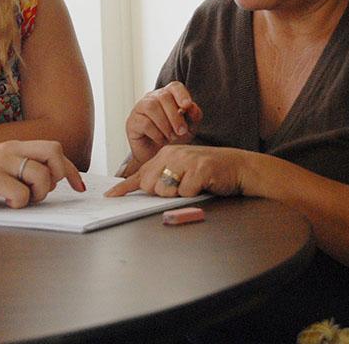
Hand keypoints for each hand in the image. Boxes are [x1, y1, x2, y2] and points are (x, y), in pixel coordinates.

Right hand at [0, 139, 84, 206]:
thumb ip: (19, 168)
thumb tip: (47, 182)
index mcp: (14, 146)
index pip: (54, 149)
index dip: (70, 169)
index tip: (78, 186)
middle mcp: (10, 149)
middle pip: (54, 153)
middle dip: (60, 175)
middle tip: (46, 191)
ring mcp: (0, 161)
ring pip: (41, 175)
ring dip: (39, 193)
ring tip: (23, 200)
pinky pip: (20, 192)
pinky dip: (20, 202)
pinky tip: (7, 203)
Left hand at [105, 145, 248, 198]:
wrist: (238, 167)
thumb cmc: (208, 172)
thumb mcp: (183, 170)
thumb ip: (164, 177)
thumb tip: (146, 189)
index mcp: (166, 154)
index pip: (140, 173)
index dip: (124, 187)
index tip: (110, 195)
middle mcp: (173, 154)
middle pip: (150, 185)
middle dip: (162, 193)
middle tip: (181, 187)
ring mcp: (186, 160)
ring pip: (166, 190)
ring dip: (179, 194)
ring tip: (194, 184)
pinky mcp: (199, 169)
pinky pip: (186, 192)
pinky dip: (195, 194)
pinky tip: (204, 184)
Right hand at [124, 82, 202, 172]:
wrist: (156, 156)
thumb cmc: (173, 138)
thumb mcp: (189, 128)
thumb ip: (194, 116)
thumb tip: (191, 107)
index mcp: (168, 96)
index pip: (174, 87)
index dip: (181, 94)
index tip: (187, 106)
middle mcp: (152, 98)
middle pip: (164, 97)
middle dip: (175, 116)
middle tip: (181, 131)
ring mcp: (140, 108)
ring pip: (152, 107)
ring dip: (165, 124)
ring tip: (171, 137)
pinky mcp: (132, 122)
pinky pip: (144, 122)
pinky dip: (156, 133)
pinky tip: (161, 140)